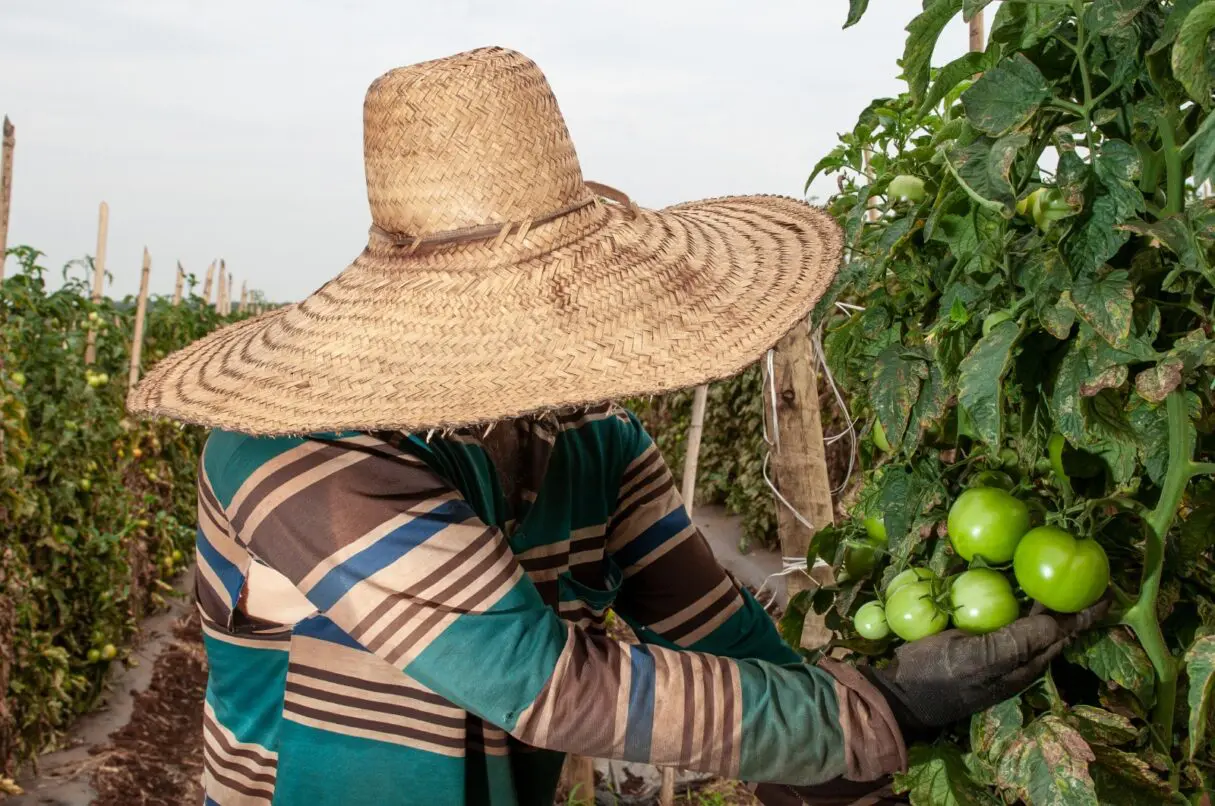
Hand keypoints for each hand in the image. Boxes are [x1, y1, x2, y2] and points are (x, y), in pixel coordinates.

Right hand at [861, 598, 1110, 733]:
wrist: (900, 690)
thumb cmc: (940, 676)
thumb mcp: (980, 660)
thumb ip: (1018, 642)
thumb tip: (1057, 621)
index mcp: (1024, 663)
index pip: (1064, 632)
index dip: (1086, 613)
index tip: (1106, 590)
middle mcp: (1016, 655)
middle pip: (1053, 626)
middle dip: (1072, 603)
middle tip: (1085, 574)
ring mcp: (995, 648)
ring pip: (1030, 620)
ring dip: (1045, 599)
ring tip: (1055, 573)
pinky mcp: (975, 640)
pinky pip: (1004, 617)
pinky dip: (1015, 599)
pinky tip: (1011, 582)